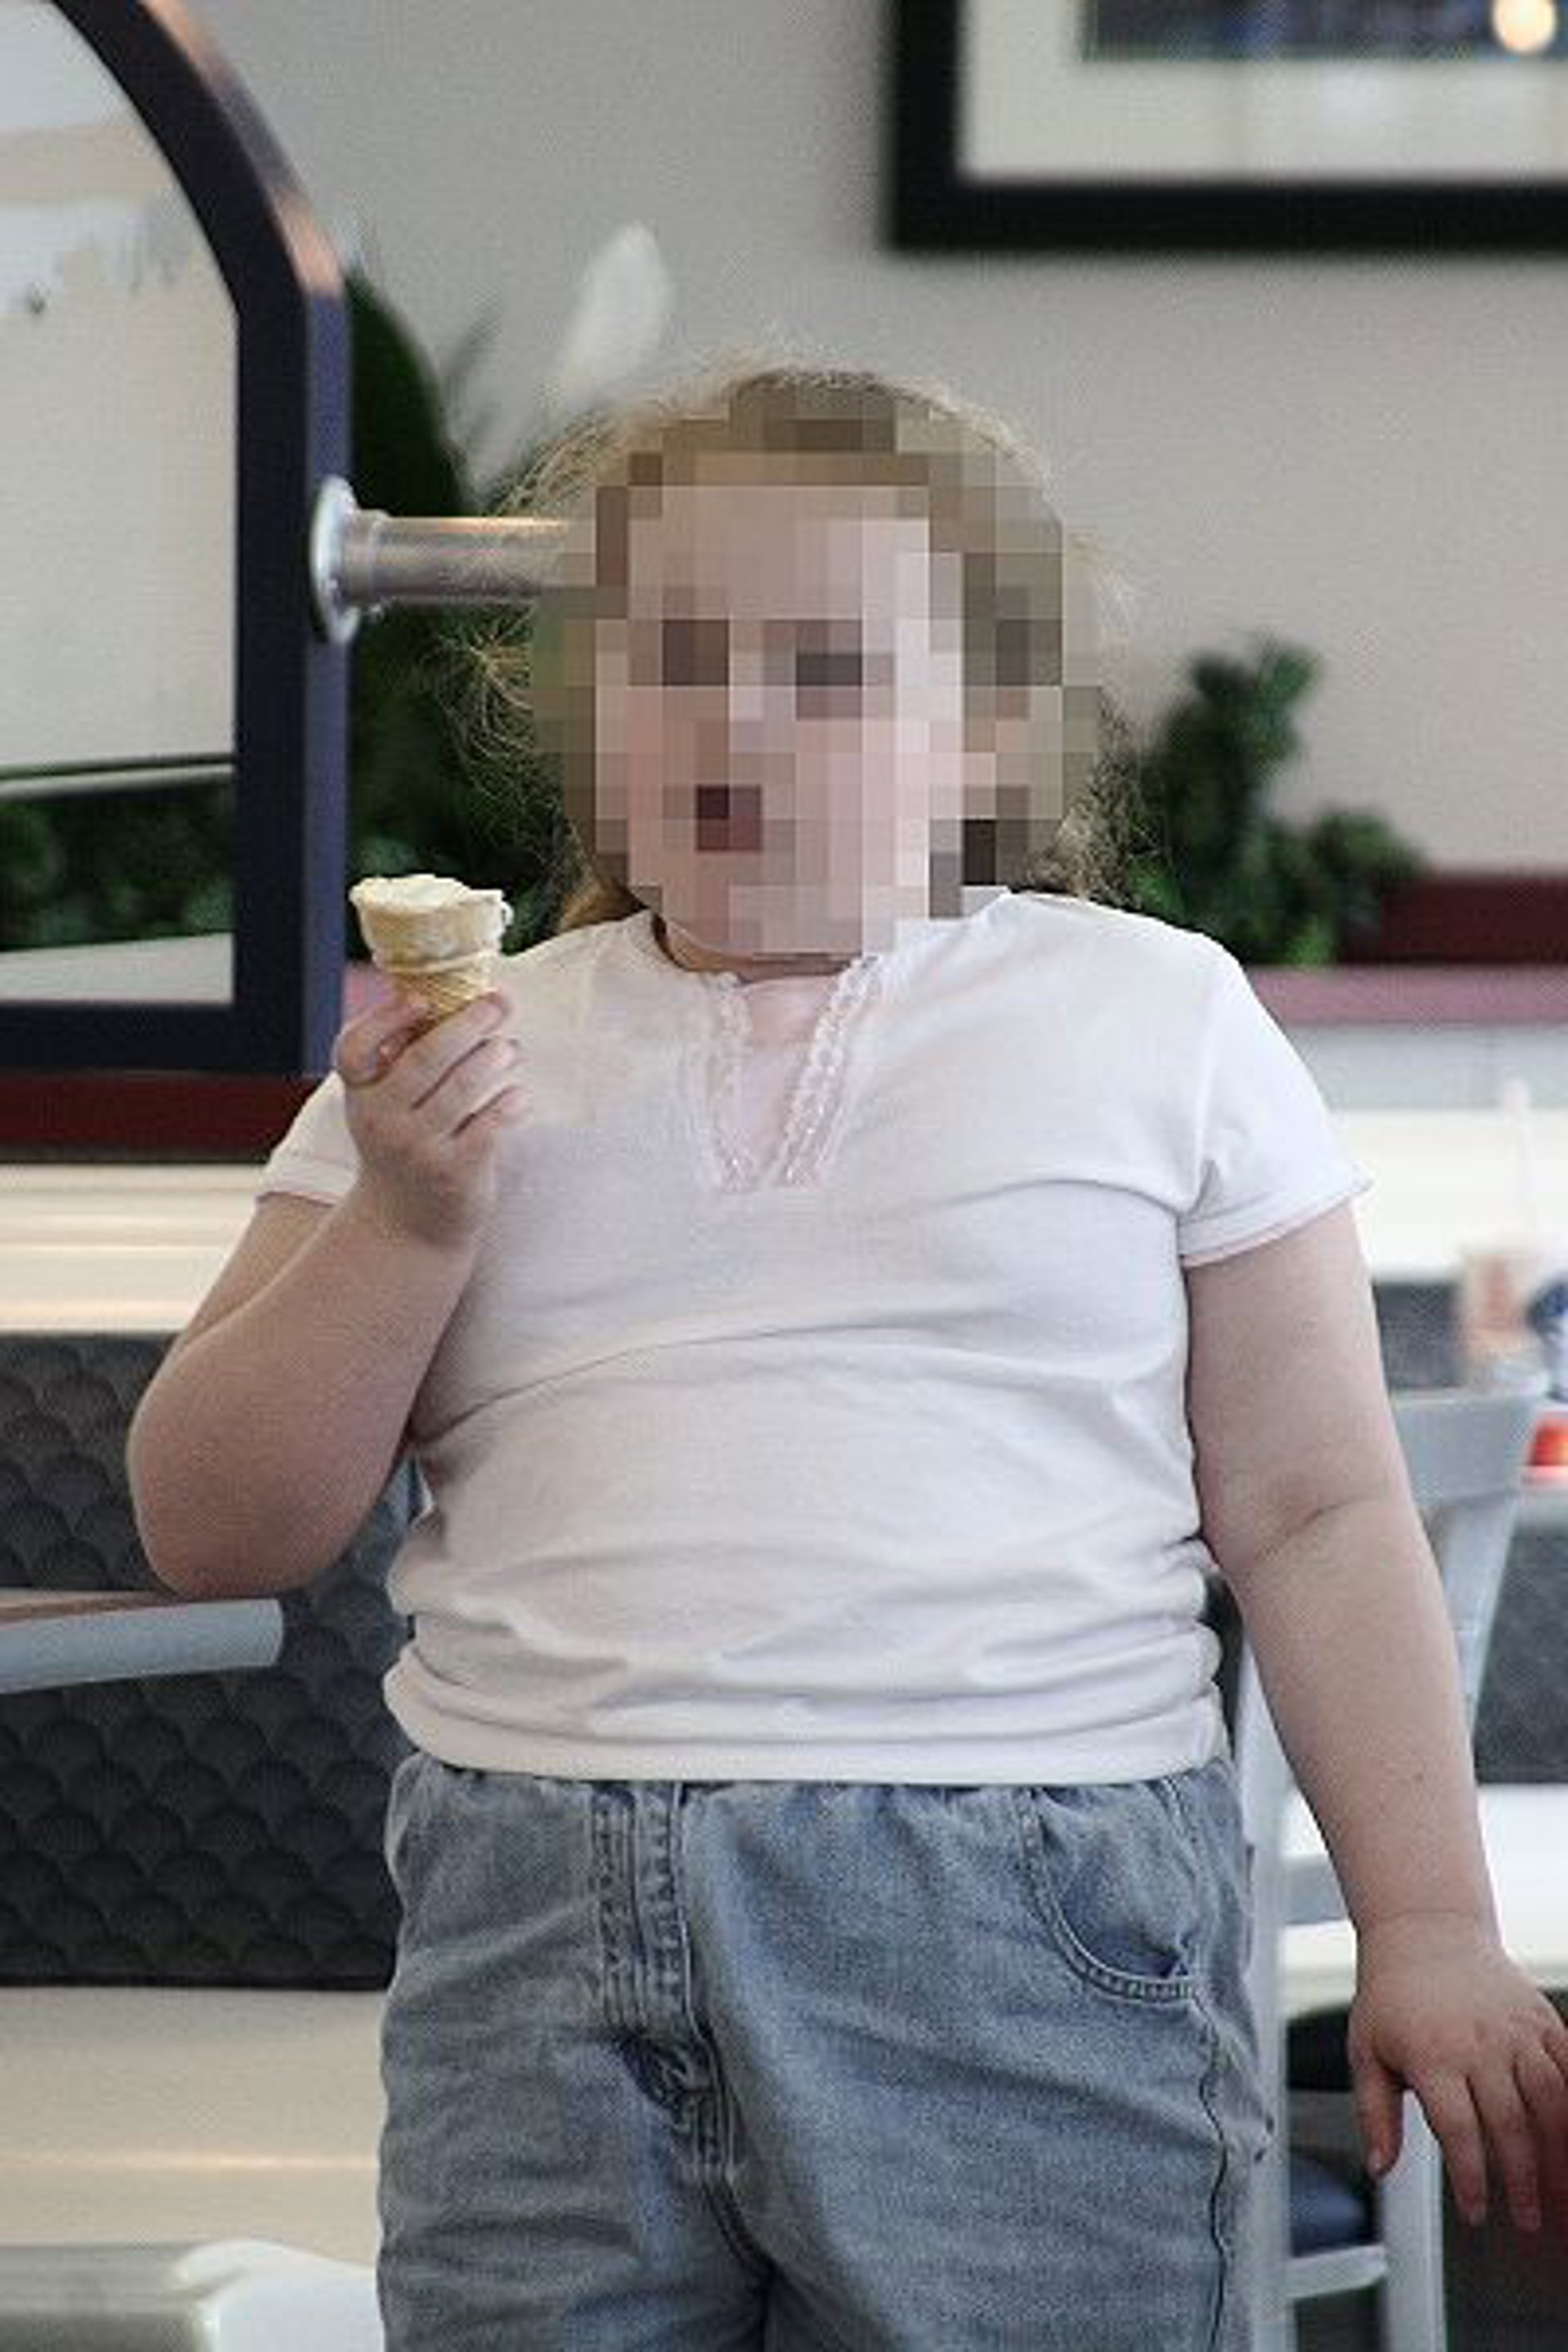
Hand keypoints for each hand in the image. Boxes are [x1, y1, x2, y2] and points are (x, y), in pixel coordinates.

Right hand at [331, 987, 525, 1250]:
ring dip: (494, 1058)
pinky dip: (510, 1103)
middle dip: (468, 1024)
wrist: (406, 1224)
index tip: (422, 999)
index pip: (355, 1050)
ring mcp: (418, 1149)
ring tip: (510, 1049)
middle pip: (424, 1060)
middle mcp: (382, 1121)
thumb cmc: (404, 1144)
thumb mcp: (386, 1105)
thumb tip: (444, 992)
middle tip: (499, 1003)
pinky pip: (489, 1125)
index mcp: (361, 1095)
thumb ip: (402, 1058)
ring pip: (462, 1089)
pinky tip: (520, 1095)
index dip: (386, 1019)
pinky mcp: (454, 1173)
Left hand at [1349, 1912, 1567, 2237]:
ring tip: (1559, 2190)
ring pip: (1551, 2101)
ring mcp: (1515, 2029)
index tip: (1478, 2212)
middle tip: (1527, 2217)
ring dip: (1559, 2153)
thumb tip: (1380, 2166)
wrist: (1425, 1931)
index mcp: (1431, 2054)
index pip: (1459, 2132)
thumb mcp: (1366, 2051)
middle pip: (1511, 2125)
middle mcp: (1478, 2042)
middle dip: (1522, 2181)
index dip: (1472, 2181)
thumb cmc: (1392, 1994)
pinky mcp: (1541, 2019)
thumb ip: (1374, 2114)